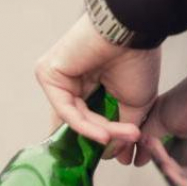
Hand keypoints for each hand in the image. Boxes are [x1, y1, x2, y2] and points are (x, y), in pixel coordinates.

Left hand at [35, 13, 160, 151]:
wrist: (133, 30)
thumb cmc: (138, 59)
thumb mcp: (134, 103)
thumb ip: (121, 130)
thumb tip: (116, 153)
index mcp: (90, 84)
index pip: (86, 120)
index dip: (101, 140)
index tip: (122, 155)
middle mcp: (71, 80)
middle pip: (80, 122)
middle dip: (104, 138)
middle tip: (126, 148)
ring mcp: (58, 77)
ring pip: (76, 118)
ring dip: (102, 132)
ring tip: (127, 137)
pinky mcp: (48, 74)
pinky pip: (65, 110)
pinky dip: (85, 126)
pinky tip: (105, 134)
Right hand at [135, 64, 186, 185]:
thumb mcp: (164, 115)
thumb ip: (149, 136)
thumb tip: (138, 157)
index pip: (173, 161)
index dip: (155, 155)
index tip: (142, 144)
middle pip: (179, 174)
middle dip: (162, 163)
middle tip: (150, 146)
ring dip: (171, 174)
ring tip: (162, 160)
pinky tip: (173, 170)